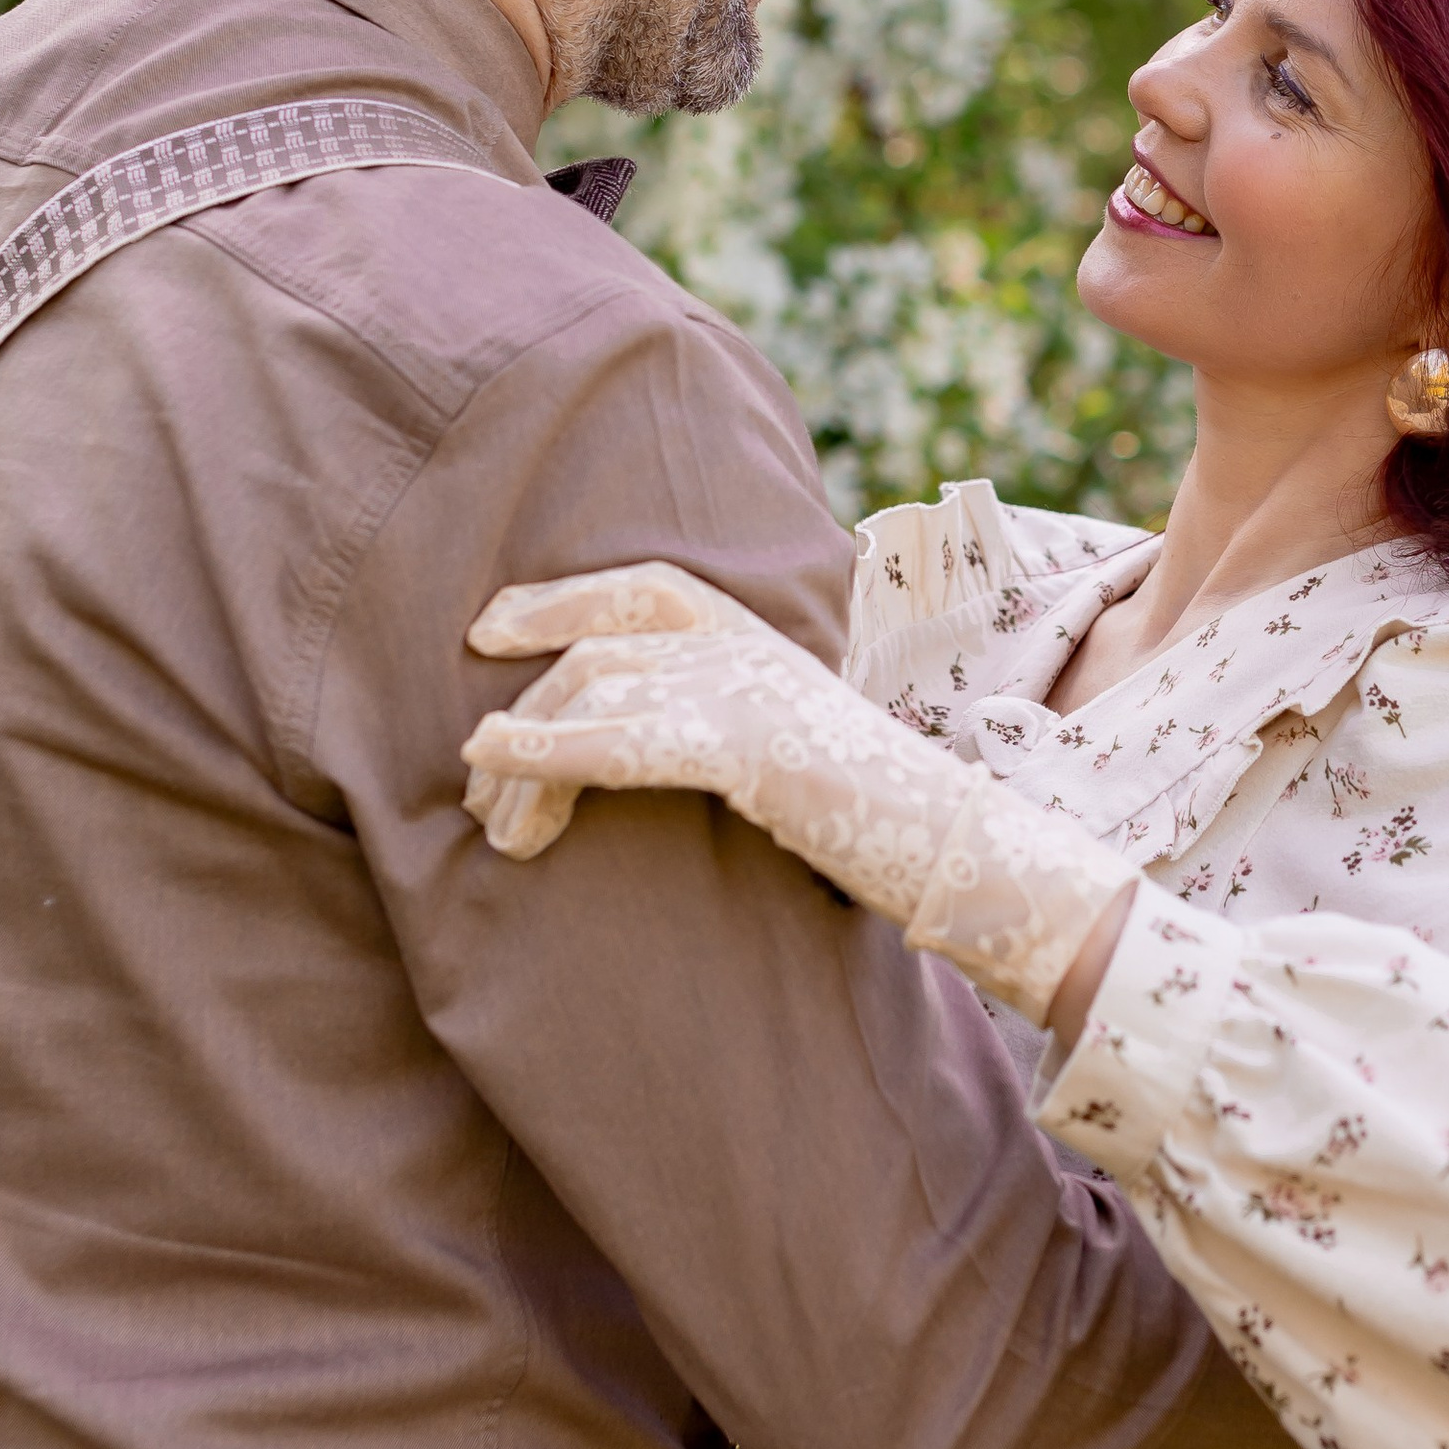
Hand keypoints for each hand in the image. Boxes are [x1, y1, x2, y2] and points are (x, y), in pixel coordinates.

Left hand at [461, 565, 1139, 1024]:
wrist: (966, 859)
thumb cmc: (881, 826)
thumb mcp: (796, 755)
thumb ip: (731, 731)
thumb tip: (644, 748)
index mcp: (765, 643)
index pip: (648, 589)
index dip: (560, 599)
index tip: (488, 630)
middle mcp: (752, 649)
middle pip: (599, 653)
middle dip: (524, 717)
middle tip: (481, 796)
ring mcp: (751, 691)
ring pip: (597, 695)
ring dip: (523, 763)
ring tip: (496, 828)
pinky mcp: (749, 748)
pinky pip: (622, 741)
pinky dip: (545, 750)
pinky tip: (497, 765)